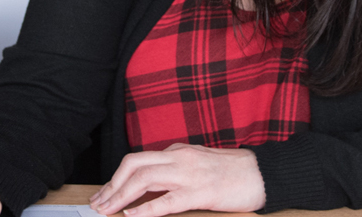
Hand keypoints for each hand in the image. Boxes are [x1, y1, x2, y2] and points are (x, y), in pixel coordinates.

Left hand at [88, 144, 264, 216]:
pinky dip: (145, 209)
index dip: (116, 177)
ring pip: (144, 179)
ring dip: (120, 196)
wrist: (263, 173)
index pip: (137, 160)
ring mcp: (189, 174)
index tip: (104, 193)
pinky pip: (167, 201)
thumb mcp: (198, 163)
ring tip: (106, 211)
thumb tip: (151, 184)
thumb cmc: (233, 172)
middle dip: (111, 185)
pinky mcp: (201, 193)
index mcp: (177, 151)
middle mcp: (179, 158)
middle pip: (133, 165)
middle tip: (97, 204)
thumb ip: (174, 169)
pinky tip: (131, 216)